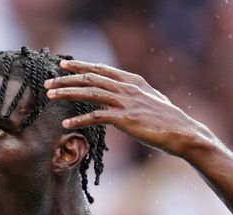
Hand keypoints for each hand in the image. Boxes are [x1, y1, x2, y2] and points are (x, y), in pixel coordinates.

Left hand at [44, 60, 217, 156]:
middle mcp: (127, 88)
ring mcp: (126, 103)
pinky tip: (66, 124)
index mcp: (133, 80)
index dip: (80, 66)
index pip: (101, 69)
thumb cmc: (169, 120)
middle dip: (67, 78)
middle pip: (90, 78)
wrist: (184, 133)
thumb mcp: (153, 99)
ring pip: (89, 93)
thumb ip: (137, 93)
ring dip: (67, 93)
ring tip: (50, 96)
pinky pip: (96, 117)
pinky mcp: (125, 120)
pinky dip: (79, 120)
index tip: (64, 65)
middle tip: (49, 81)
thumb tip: (129, 91)